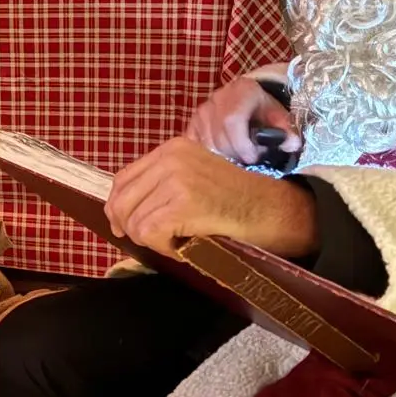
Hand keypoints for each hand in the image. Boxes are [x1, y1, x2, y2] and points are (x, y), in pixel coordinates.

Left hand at [104, 137, 319, 258]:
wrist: (276, 210)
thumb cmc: (239, 202)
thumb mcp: (196, 178)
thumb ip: (163, 185)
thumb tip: (122, 211)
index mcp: (172, 148)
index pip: (123, 179)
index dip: (119, 207)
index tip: (127, 227)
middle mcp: (171, 158)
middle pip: (121, 201)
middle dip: (131, 228)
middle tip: (154, 241)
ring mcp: (176, 179)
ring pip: (133, 221)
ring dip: (153, 240)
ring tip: (178, 241)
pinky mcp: (183, 203)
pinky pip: (149, 233)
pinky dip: (163, 247)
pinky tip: (184, 247)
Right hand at [185, 76, 300, 165]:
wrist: (245, 97)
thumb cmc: (263, 109)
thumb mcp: (279, 115)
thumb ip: (286, 129)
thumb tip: (292, 144)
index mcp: (241, 91)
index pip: (232, 121)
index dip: (242, 144)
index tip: (254, 158)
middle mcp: (216, 99)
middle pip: (219, 137)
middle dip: (235, 155)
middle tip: (249, 162)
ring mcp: (201, 111)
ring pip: (207, 145)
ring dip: (223, 158)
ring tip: (238, 158)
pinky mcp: (191, 123)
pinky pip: (195, 146)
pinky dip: (208, 156)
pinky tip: (221, 157)